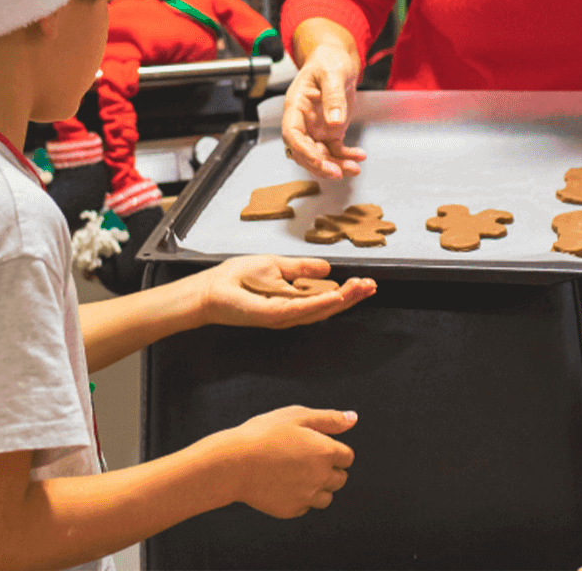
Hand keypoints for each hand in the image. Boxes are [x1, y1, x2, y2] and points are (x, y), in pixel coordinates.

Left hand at [194, 255, 374, 328]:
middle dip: (353, 298)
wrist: (209, 289)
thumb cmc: (236, 279)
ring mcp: (283, 316)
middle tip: (372, 287)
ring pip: (320, 310)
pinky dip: (321, 302)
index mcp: (293, 301)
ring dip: (343, 300)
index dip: (348, 293)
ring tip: (362, 288)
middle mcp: (292, 313)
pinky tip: (336, 296)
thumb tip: (327, 267)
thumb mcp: (277, 266)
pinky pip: (302, 309)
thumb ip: (302, 268)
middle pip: (329, 308)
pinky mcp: (274, 314)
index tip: (366, 282)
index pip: (326, 298)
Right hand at [225, 406, 357, 518]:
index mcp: (326, 452)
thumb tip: (353, 418)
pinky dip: (300, 498)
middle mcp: (321, 477)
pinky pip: (305, 507)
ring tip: (296, 475)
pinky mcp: (291, 510)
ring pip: (326, 497)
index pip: (347, 457)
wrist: (233, 463)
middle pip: (340, 479)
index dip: (333, 450)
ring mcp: (307, 496)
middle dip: (329, 470)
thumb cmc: (263, 434)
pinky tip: (283, 485)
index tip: (316, 447)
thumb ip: (329, 419)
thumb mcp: (297, 416)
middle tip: (305, 460)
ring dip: (318, 488)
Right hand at [280, 40, 365, 179]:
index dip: (302, 150)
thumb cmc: (328, 61)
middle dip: (319, 164)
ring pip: (320, 155)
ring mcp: (315, 128)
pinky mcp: (330, 131)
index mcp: (296, 105)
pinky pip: (335, 150)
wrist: (337, 60)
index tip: (318, 159)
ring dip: (335, 164)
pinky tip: (359, 156)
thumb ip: (333, 95)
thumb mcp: (332, 73)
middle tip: (338, 172)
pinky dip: (345, 157)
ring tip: (354, 168)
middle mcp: (303, 120)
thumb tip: (335, 120)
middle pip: (304, 150)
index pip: (292, 133)